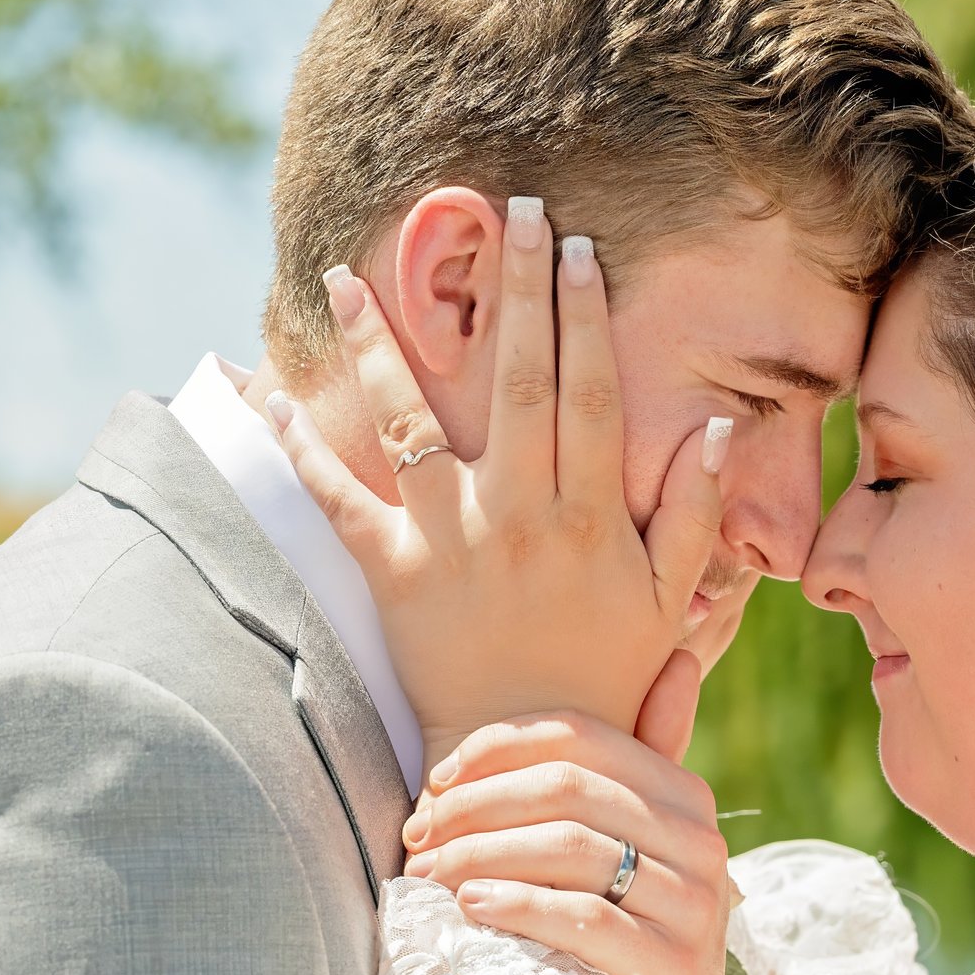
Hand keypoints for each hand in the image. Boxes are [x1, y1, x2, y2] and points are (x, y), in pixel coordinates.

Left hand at [267, 202, 730, 756]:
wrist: (528, 760)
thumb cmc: (606, 680)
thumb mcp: (671, 604)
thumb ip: (692, 515)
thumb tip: (714, 428)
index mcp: (589, 515)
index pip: (589, 392)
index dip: (585, 315)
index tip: (578, 249)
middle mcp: (518, 513)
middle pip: (516, 380)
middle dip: (515, 291)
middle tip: (509, 213)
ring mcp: (450, 539)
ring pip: (411, 420)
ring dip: (380, 342)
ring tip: (352, 274)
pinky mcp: (391, 572)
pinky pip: (335, 498)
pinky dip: (295, 444)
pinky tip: (261, 390)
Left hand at [403, 653, 741, 974]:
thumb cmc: (631, 932)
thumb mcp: (635, 843)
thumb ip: (640, 758)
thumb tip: (679, 657)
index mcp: (683, 794)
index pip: (580, 738)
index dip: (498, 749)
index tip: (435, 782)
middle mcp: (699, 838)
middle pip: (569, 788)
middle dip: (475, 805)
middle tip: (415, 836)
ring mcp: (693, 903)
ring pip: (572, 848)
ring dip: (480, 855)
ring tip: (427, 876)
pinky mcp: (672, 965)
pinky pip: (584, 918)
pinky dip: (516, 906)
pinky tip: (469, 909)